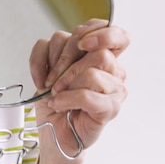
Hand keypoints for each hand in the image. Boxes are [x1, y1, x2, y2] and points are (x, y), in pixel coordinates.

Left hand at [30, 19, 129, 154]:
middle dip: (65, 60)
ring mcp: (115, 89)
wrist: (53, 132)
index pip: (114, 32)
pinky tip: (58, 103)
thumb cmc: (54, 100)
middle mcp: (113, 70)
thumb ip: (58, 49)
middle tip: (51, 79)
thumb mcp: (48, 66)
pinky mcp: (110, 108)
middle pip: (97, 49)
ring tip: (55, 93)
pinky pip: (88, 95)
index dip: (99, 31)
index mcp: (100, 55)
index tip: (81, 42)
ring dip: (65, 81)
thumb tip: (64, 43)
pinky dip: (67, 98)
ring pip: (93, 70)